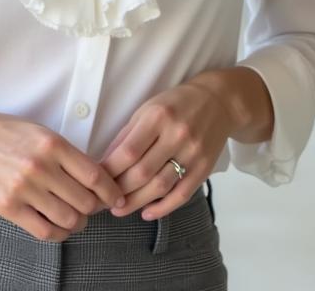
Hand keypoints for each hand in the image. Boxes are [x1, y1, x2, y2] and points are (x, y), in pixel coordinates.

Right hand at [0, 107, 126, 242]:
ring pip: (68, 219)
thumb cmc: (5, 133)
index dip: (111, 191)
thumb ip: (65, 153)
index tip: (116, 198)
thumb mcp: (40, 132)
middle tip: (94, 208)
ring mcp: (24, 188)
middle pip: (85, 201)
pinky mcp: (9, 207)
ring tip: (76, 218)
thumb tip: (95, 177)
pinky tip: (59, 227)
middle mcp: (41, 167)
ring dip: (78, 223)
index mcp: (53, 144)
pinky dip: (58, 234)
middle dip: (95, 209)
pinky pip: (44, 231)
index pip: (95, 175)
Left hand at [96, 74, 234, 220]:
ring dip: (136, 202)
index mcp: (158, 116)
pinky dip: (163, 208)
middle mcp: (177, 135)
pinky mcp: (205, 168)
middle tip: (104, 200)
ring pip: (160, 187)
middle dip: (120, 190)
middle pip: (143, 172)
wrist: (218, 101)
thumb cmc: (176, 103)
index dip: (110, 170)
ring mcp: (193, 153)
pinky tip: (147, 213)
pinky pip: (182, 194)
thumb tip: (106, 162)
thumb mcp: (148, 108)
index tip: (96, 180)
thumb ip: (128, 134)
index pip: (129, 151)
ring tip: (119, 209)